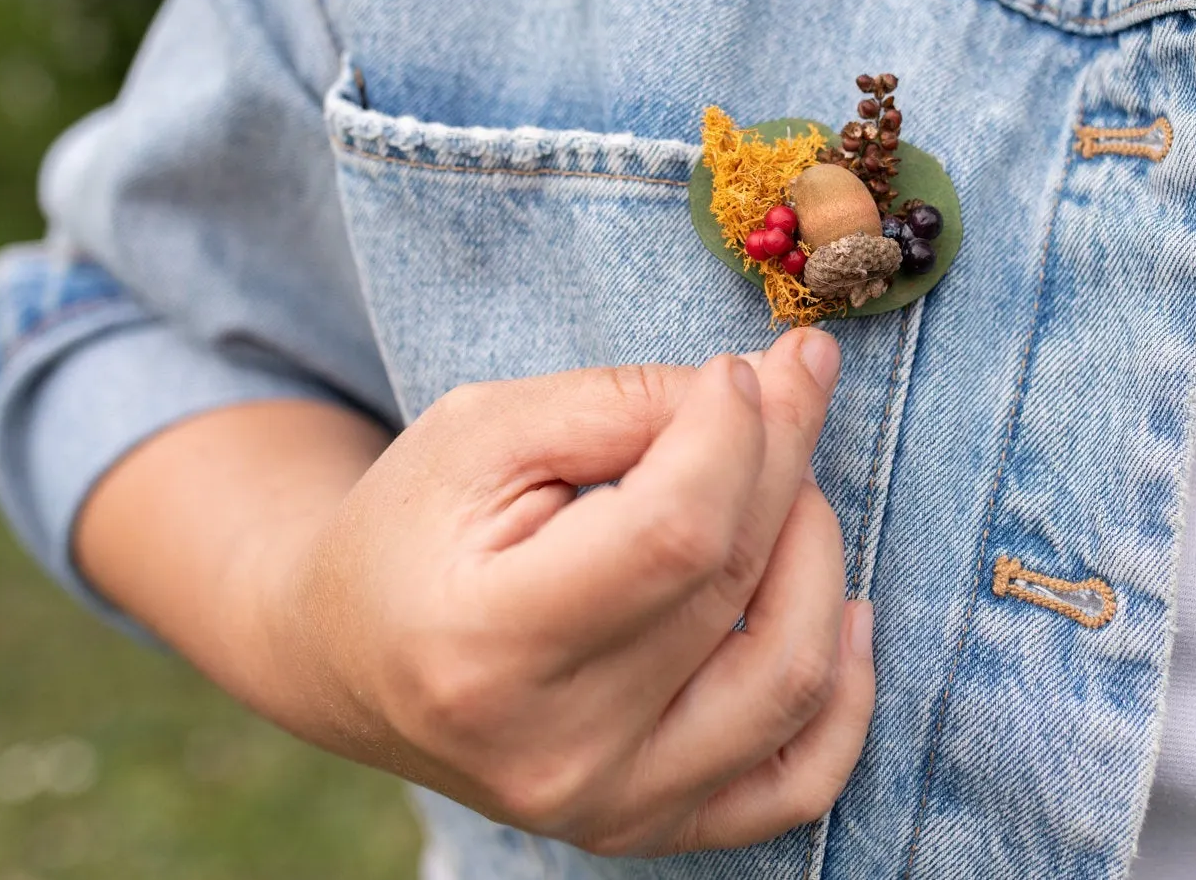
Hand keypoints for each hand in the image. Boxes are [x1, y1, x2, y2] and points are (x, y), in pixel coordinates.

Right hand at [268, 328, 873, 855]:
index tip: (741, 368)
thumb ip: (625, 403)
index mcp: (486, 644)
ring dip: (820, 557)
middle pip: (730, 585)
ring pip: (788, 679)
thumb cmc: (415, 526)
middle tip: (787, 383)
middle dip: (784, 462)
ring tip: (791, 487)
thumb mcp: (487, 430)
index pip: (673, 534)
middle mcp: (552, 752)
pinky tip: (844, 610)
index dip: (735, 435)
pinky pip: (800, 781)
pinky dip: (845, 693)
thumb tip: (774, 382)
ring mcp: (609, 808)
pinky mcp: (652, 828)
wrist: (349, 658)